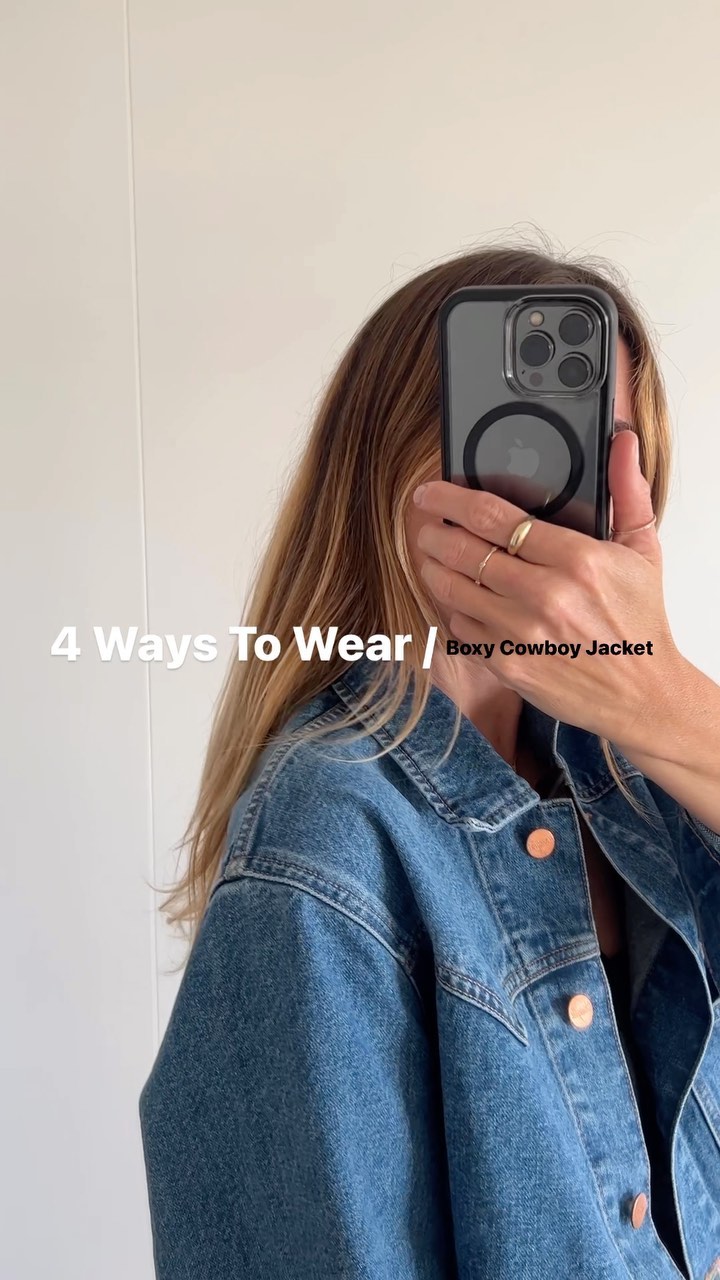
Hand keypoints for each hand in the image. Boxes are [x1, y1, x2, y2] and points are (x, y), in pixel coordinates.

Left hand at [413, 430, 683, 751]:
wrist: (642, 695)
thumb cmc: (640, 624)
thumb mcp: (642, 551)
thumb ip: (627, 492)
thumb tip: (622, 443)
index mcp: (577, 559)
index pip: (495, 517)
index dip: (452, 500)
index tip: (432, 493)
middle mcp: (546, 595)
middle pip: (464, 551)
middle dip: (433, 532)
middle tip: (423, 523)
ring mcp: (523, 633)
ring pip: (455, 589)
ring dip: (433, 568)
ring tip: (428, 556)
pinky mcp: (509, 664)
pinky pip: (463, 628)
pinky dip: (455, 610)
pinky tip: (457, 598)